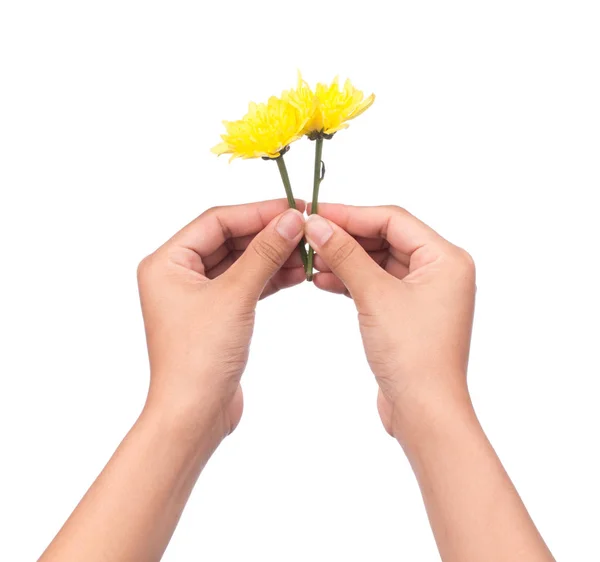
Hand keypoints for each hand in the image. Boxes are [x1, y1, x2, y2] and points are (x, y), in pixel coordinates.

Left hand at [137, 199, 305, 440]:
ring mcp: (197, 296)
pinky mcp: (216, 315)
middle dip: (267, 234)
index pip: (216, 221)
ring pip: (239, 262)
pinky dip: (268, 278)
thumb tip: (291, 219)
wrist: (194, 415)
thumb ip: (263, 254)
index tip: (293, 207)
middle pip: (229, 239)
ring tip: (307, 252)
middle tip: (305, 229)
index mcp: (167, 262)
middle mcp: (178, 275)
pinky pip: (244, 285)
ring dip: (272, 256)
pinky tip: (295, 273)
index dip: (257, 212)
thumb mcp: (235, 296)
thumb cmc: (199, 358)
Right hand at [304, 204, 475, 444]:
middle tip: (310, 237)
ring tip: (311, 261)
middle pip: (386, 239)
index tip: (316, 213)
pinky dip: (352, 282)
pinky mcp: (407, 313)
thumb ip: (346, 255)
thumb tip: (316, 224)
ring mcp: (424, 294)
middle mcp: (440, 271)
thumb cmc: (412, 354)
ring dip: (346, 261)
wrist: (424, 411)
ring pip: (378, 263)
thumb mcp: (374, 295)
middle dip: (346, 239)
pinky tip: (324, 281)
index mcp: (446, 259)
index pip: (393, 220)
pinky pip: (377, 285)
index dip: (352, 214)